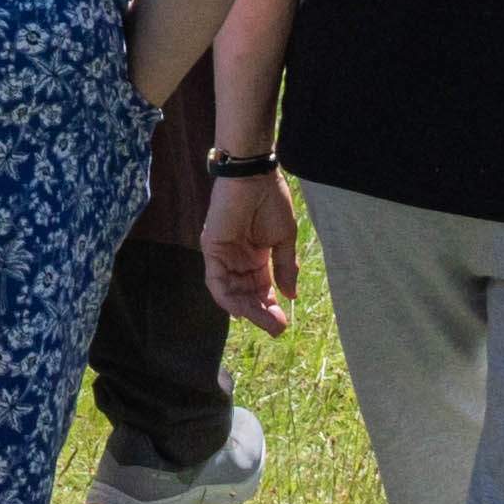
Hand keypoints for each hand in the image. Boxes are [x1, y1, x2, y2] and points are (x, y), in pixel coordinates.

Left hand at [197, 168, 301, 332]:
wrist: (254, 176)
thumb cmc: (271, 201)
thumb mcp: (284, 238)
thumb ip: (285, 267)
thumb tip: (291, 295)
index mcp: (256, 256)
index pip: (262, 289)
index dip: (272, 306)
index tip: (284, 323)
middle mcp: (237, 259)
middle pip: (247, 294)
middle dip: (262, 313)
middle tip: (277, 328)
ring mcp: (223, 255)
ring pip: (231, 292)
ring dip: (248, 309)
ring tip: (266, 321)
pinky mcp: (211, 249)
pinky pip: (215, 280)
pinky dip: (226, 297)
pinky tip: (241, 310)